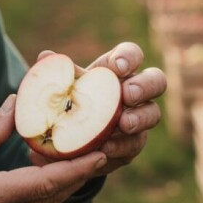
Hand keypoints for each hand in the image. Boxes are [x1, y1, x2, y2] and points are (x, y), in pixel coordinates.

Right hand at [0, 95, 106, 202]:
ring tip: (90, 156)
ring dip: (69, 183)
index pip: (41, 185)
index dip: (73, 169)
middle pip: (52, 198)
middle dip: (81, 175)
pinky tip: (60, 172)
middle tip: (104, 148)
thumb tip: (17, 104)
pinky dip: (51, 191)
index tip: (98, 153)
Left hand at [31, 42, 165, 175]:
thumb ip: (59, 74)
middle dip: (145, 86)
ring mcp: (139, 118)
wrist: (71, 135)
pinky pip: (134, 144)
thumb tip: (45, 57)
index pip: (132, 54)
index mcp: (118, 69)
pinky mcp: (133, 143)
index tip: (117, 67)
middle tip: (128, 95)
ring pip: (153, 114)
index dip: (129, 58)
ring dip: (140, 118)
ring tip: (124, 123)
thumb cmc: (71, 99)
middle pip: (157, 81)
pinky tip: (106, 148)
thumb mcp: (64, 86)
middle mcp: (135, 91)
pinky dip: (121, 146)